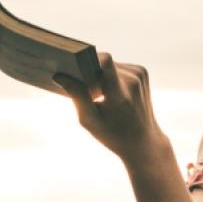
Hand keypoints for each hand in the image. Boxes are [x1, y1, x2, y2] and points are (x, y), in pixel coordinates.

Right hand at [53, 53, 170, 167]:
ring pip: (110, 64)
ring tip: (98, 95)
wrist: (143, 142)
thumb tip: (59, 76)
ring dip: (100, 76)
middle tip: (82, 89)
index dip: (87, 59)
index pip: (105, 61)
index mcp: (120, 93)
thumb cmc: (113, 135)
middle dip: (90, 73)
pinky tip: (109, 93)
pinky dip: (110, 77)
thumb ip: (77, 96)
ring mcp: (140, 74)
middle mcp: (133, 79)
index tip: (73, 67)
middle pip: (103, 63)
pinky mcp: (142, 72)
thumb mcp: (90, 121)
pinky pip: (118, 67)